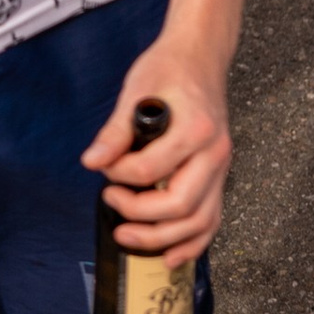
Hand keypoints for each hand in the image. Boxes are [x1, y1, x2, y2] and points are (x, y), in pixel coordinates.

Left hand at [83, 34, 232, 259]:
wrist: (200, 57)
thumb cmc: (168, 68)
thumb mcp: (136, 89)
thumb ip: (116, 130)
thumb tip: (92, 161)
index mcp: (195, 128)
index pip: (153, 168)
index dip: (121, 175)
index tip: (103, 167)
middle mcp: (214, 153)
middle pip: (181, 204)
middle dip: (140, 214)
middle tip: (110, 204)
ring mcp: (221, 168)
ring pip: (200, 221)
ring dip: (162, 238)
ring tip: (127, 236)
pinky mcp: (220, 177)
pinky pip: (211, 220)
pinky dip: (192, 243)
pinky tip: (169, 255)